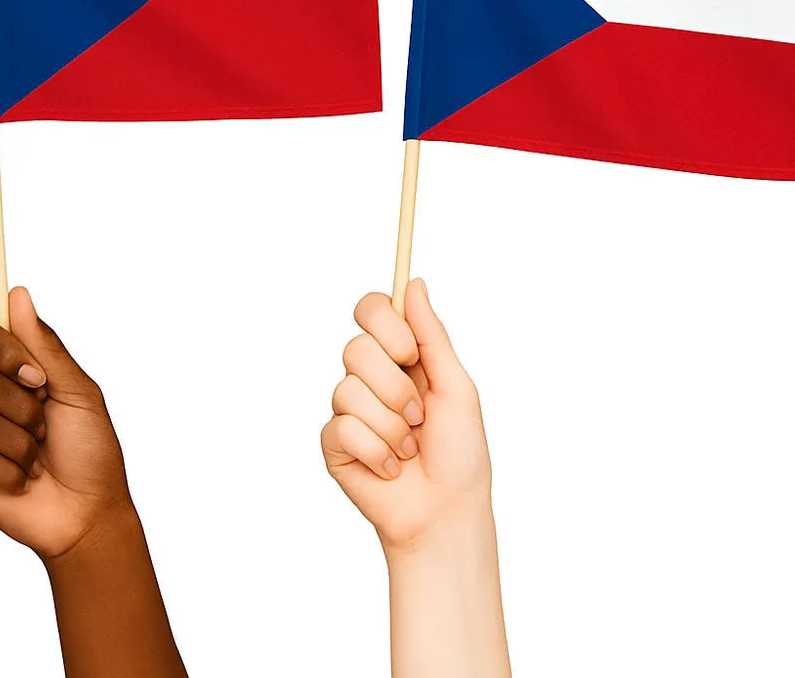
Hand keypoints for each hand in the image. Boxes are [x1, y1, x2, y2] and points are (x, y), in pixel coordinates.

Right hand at [0, 287, 131, 559]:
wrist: (89, 511)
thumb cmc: (92, 448)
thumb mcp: (77, 392)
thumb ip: (44, 347)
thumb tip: (18, 293)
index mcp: (19, 372)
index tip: (34, 374)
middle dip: (18, 402)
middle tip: (46, 423)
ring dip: (18, 439)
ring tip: (40, 455)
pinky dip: (8, 469)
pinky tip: (26, 480)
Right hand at [321, 279, 492, 553]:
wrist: (446, 511)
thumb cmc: (460, 451)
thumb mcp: (456, 386)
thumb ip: (432, 335)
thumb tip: (414, 283)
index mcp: (401, 356)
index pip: (371, 310)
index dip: (384, 324)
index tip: (410, 352)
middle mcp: (370, 376)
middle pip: (356, 348)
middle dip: (397, 388)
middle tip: (420, 416)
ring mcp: (348, 409)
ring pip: (348, 390)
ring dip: (391, 426)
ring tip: (409, 448)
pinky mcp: (334, 443)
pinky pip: (342, 428)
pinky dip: (377, 452)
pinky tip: (391, 468)